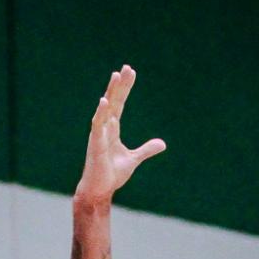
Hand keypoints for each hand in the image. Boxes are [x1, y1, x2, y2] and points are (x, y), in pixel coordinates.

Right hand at [74, 65, 165, 209]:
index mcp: (112, 129)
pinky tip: (104, 101)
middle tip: (126, 67)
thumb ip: (146, 150)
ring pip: (106, 108)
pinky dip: (101, 113)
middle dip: (120, 85)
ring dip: (111, 92)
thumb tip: (162, 144)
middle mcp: (105, 128)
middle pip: (114, 101)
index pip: (119, 104)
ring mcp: (99, 134)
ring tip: (116, 76)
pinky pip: (98, 125)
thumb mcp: (133, 160)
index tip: (131, 72)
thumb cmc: (111, 175)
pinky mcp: (96, 144)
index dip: (125, 88)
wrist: (99, 190)